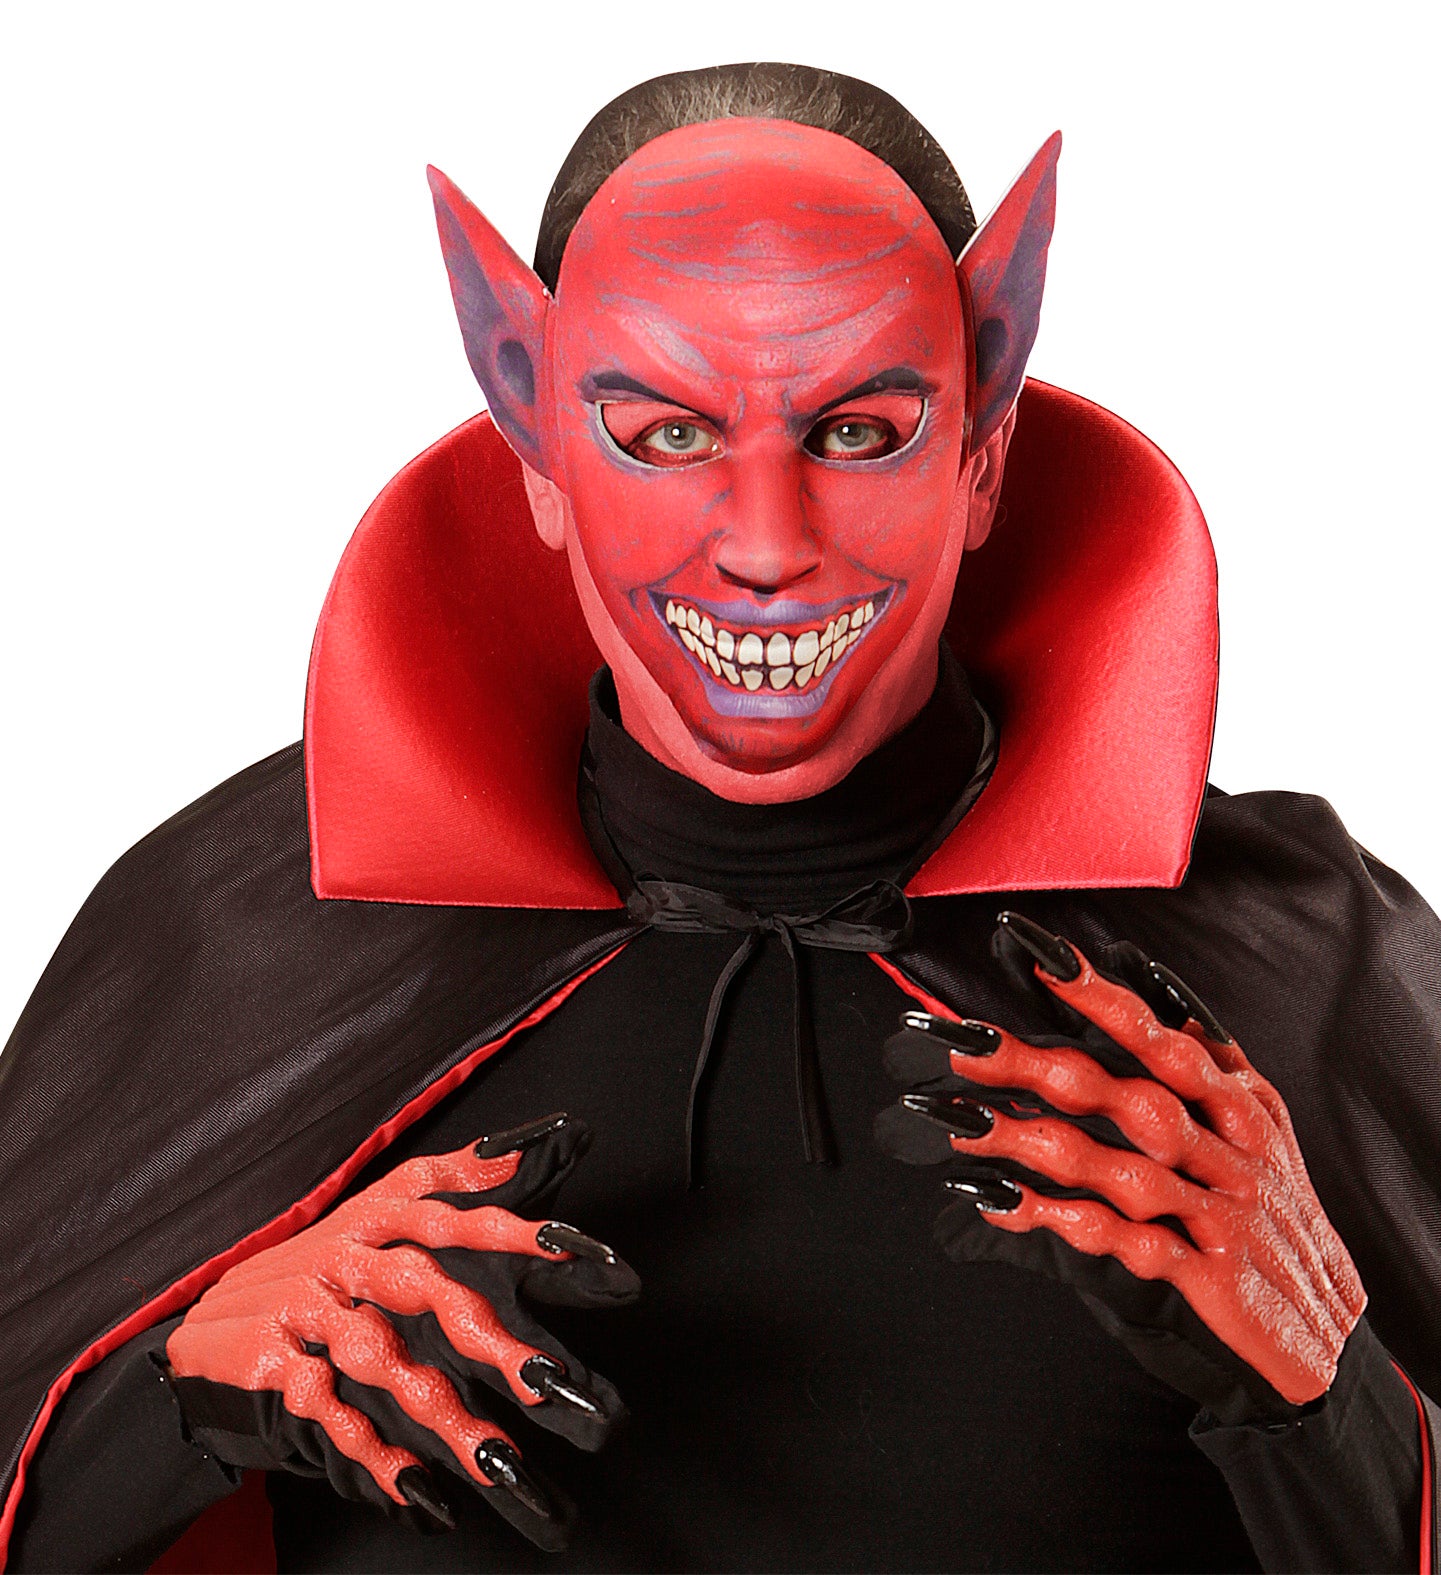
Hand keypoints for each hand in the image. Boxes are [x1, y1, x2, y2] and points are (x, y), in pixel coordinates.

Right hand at [162, 1112, 637, 1547]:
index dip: (501, 1220)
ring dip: (440, 1410)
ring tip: (494, 1456)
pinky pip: (331, 1411)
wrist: (206, 1325)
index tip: (566, 1245)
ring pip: (379, 1358)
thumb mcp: (371, 1212)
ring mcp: (307, 1311)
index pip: (442, 1204)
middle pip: (420, 1283)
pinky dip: (372, 1451)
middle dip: (483, 1330)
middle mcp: (343, 1256)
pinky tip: (415, 1487)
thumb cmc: (312, 1266)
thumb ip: (444, 1181)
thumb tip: (514, 1152)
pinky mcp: (275, 1366)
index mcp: (371, 1214)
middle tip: (543, 1377)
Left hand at [875, 913, 1365, 1423]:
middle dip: (1040, 1067)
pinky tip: (1003, 1203)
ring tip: (959, 1122)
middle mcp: (1228, 1151)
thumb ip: (1208, 1056)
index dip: (1101, 997)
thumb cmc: (1274, 1210)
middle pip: (1123, 1098)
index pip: (1160, 1038)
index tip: (1038, 957)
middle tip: (965, 1043)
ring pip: (1114, 1169)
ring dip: (1031, 1143)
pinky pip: (1124, 1243)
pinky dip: (1063, 1221)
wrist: (1325, 1326)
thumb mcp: (1263, 1123)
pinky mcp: (1203, 1273)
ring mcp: (1216, 1213)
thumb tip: (1152, 983)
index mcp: (1239, 1104)